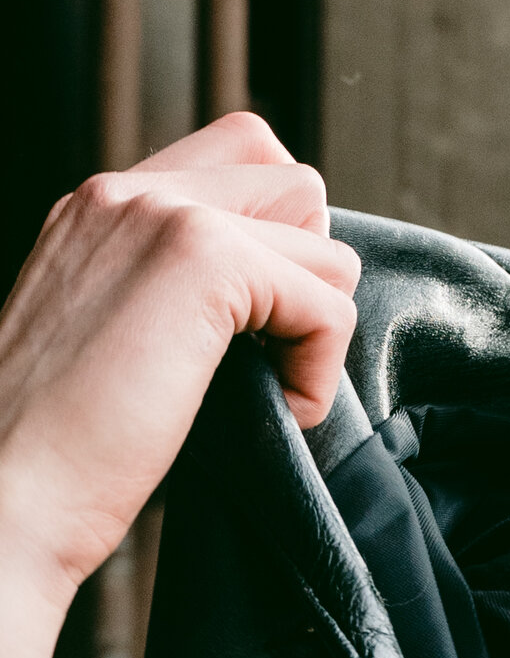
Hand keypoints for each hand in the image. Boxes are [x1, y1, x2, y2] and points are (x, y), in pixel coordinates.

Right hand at [0, 115, 361, 657]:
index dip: (275, 237)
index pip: (240, 153)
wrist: (5, 503)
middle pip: (295, 181)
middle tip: (266, 349)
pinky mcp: (204, 261)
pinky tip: (273, 414)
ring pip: (326, 245)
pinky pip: (330, 304)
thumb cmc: (58, 452)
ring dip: (315, 326)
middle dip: (308, 269)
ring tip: (263, 388)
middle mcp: (125, 193)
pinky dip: (318, 373)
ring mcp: (164, 216)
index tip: (247, 321)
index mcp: (98, 207)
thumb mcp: (111, 334)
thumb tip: (276, 289)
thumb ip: (169, 286)